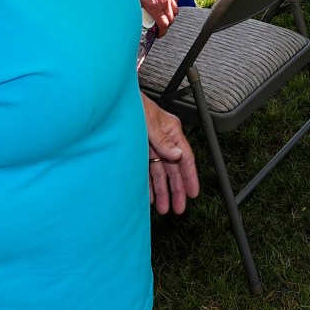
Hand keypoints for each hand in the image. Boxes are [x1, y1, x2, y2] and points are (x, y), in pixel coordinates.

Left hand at [129, 0, 177, 30]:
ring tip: (164, 15)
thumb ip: (137, 7)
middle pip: (171, 20)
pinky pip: (176, 1)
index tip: (159, 34)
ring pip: (175, 11)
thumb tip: (135, 15)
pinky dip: (173, 5)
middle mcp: (164, 2)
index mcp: (155, 6)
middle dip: (166, 25)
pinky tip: (167, 3)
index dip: (162, 32)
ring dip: (171, 15)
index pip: (164, 24)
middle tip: (160, 26)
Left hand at [142, 95, 199, 214]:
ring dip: (162, 191)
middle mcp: (164, 141)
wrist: (116, 100)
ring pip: (161, 173)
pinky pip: (147, 170)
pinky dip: (148, 184)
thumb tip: (177, 156)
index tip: (193, 193)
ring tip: (163, 208)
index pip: (186, 158)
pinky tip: (149, 197)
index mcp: (172, 131)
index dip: (190, 177)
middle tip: (179, 208)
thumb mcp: (149, 121)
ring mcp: (152, 146)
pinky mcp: (141, 150)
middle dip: (177, 190)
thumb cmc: (134, 104)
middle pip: (174, 169)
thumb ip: (163, 140)